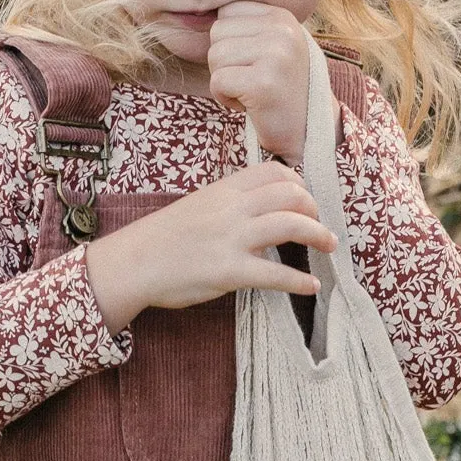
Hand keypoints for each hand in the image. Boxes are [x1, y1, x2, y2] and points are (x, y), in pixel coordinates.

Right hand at [84, 161, 336, 333]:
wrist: (132, 263)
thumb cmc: (162, 239)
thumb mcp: (196, 207)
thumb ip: (227, 204)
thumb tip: (256, 209)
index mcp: (223, 191)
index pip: (274, 173)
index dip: (299, 184)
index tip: (305, 201)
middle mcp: (231, 209)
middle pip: (290, 195)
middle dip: (314, 209)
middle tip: (320, 227)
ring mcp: (231, 239)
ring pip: (290, 225)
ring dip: (318, 236)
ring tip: (328, 248)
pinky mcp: (228, 271)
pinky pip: (274, 274)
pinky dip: (299, 280)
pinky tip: (311, 287)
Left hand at [207, 1, 333, 162]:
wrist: (305, 132)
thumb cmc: (279, 89)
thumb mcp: (271, 46)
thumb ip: (247, 25)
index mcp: (282, 16)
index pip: (227, 12)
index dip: (230, 42)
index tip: (253, 63)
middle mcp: (282, 30)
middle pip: (217, 33)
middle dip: (224, 63)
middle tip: (252, 81)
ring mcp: (276, 55)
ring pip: (215, 56)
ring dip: (225, 82)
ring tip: (251, 92)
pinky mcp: (264, 83)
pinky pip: (218, 81)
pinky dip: (225, 98)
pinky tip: (250, 105)